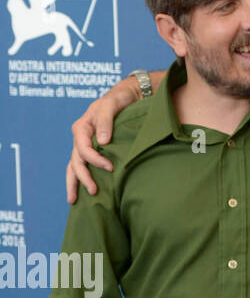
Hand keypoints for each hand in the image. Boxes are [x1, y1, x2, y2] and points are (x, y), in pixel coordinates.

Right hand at [66, 78, 140, 202]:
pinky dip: (81, 178)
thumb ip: (105, 121)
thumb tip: (103, 142)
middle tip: (94, 191)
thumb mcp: (111, 105)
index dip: (94, 160)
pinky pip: (83, 165)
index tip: (110, 167)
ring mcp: (85, 144)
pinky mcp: (93, 148)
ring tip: (74, 201)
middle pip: (75, 162)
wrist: (126, 96)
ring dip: (75, 183)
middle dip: (83, 178)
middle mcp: (80, 137)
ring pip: (74, 166)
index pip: (83, 149)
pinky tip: (81, 192)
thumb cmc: (118, 99)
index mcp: (81, 128)